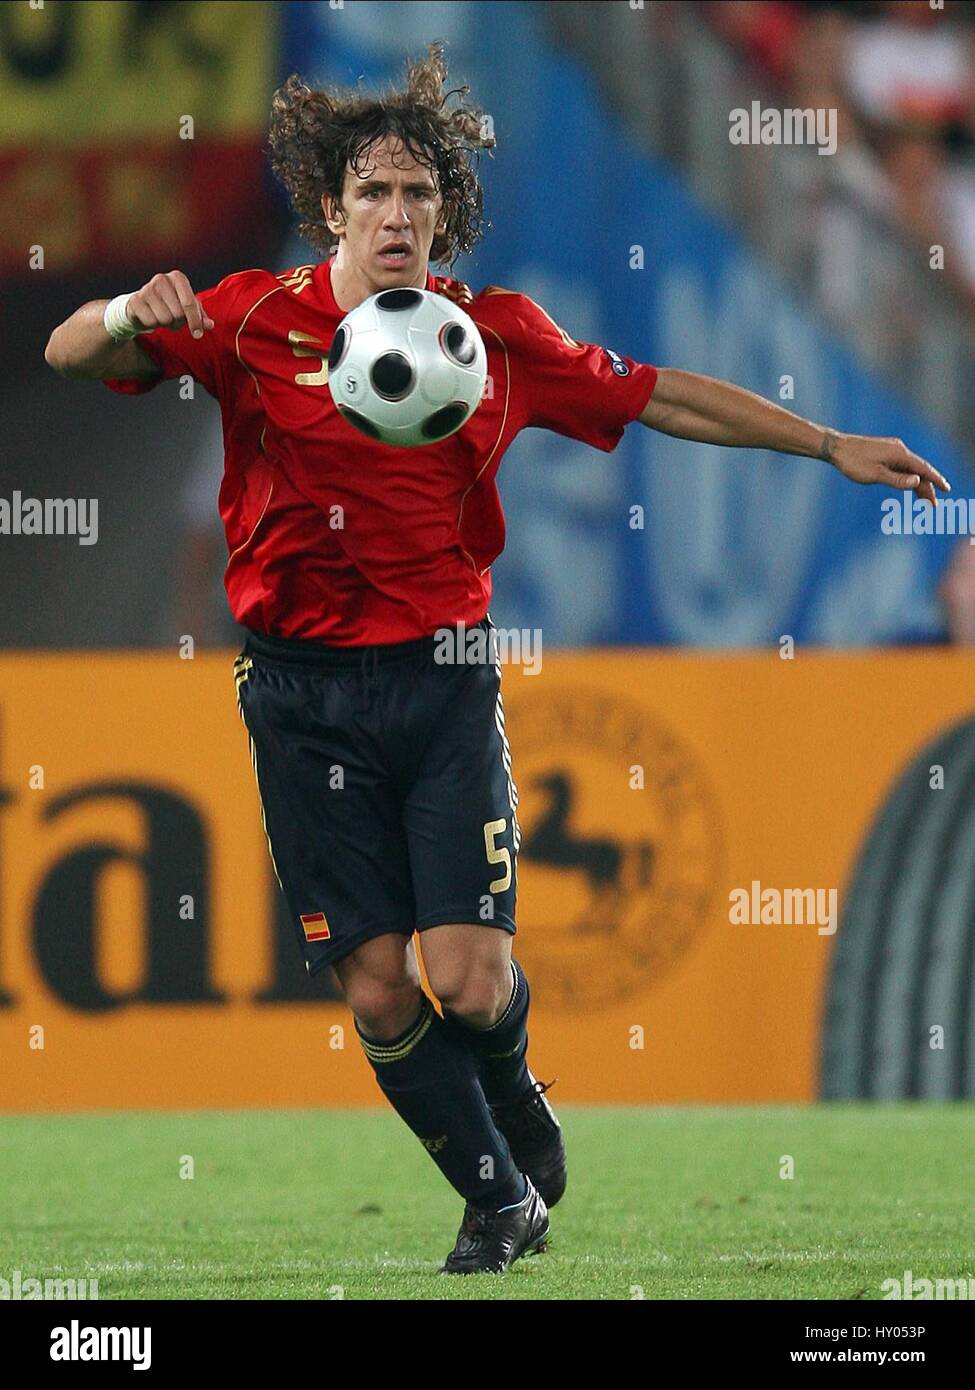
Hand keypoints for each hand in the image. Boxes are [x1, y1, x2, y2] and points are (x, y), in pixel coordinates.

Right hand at [127, 270, 214, 339]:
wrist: (141, 305)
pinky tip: (151, 317)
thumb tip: (210, 325)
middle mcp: (161, 279)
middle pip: (178, 313)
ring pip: (164, 319)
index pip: (190, 303)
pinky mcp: (135, 300)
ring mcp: (146, 288)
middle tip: (173, 319)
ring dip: (165, 324)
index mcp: (178, 278)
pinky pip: (150, 321)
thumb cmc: (170, 305)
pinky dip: (152, 324)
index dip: (195, 321)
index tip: (198, 334)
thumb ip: (201, 316)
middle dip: (178, 322)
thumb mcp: (188, 308)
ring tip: (162, 317)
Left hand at [824, 430, 949, 505]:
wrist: (836, 448)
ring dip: (918, 484)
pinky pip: (902, 466)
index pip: (923, 468)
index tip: (946, 489)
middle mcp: (899, 450)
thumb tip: (917, 481)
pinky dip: (907, 478)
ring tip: (924, 501)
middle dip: (927, 487)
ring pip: (910, 469)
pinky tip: (910, 486)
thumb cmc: (853, 462)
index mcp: (900, 454)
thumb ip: (897, 479)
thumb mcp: (875, 475)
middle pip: (919, 470)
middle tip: (933, 505)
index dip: (936, 480)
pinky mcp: (885, 453)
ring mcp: (892, 451)